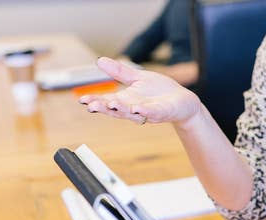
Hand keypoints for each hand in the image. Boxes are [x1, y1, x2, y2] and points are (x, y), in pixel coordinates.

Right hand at [79, 57, 205, 127]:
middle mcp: (135, 108)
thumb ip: (120, 72)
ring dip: (122, 110)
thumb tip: (99, 60)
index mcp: (127, 100)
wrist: (183, 102)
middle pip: (117, 110)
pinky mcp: (163, 112)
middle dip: (104, 108)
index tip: (82, 100)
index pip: (108, 101)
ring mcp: (149, 112)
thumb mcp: (138, 78)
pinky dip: (146, 112)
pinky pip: (154, 113)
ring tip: (111, 105)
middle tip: (92, 106)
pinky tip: (139, 109)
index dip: (96, 101)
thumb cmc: (159, 91)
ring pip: (133, 113)